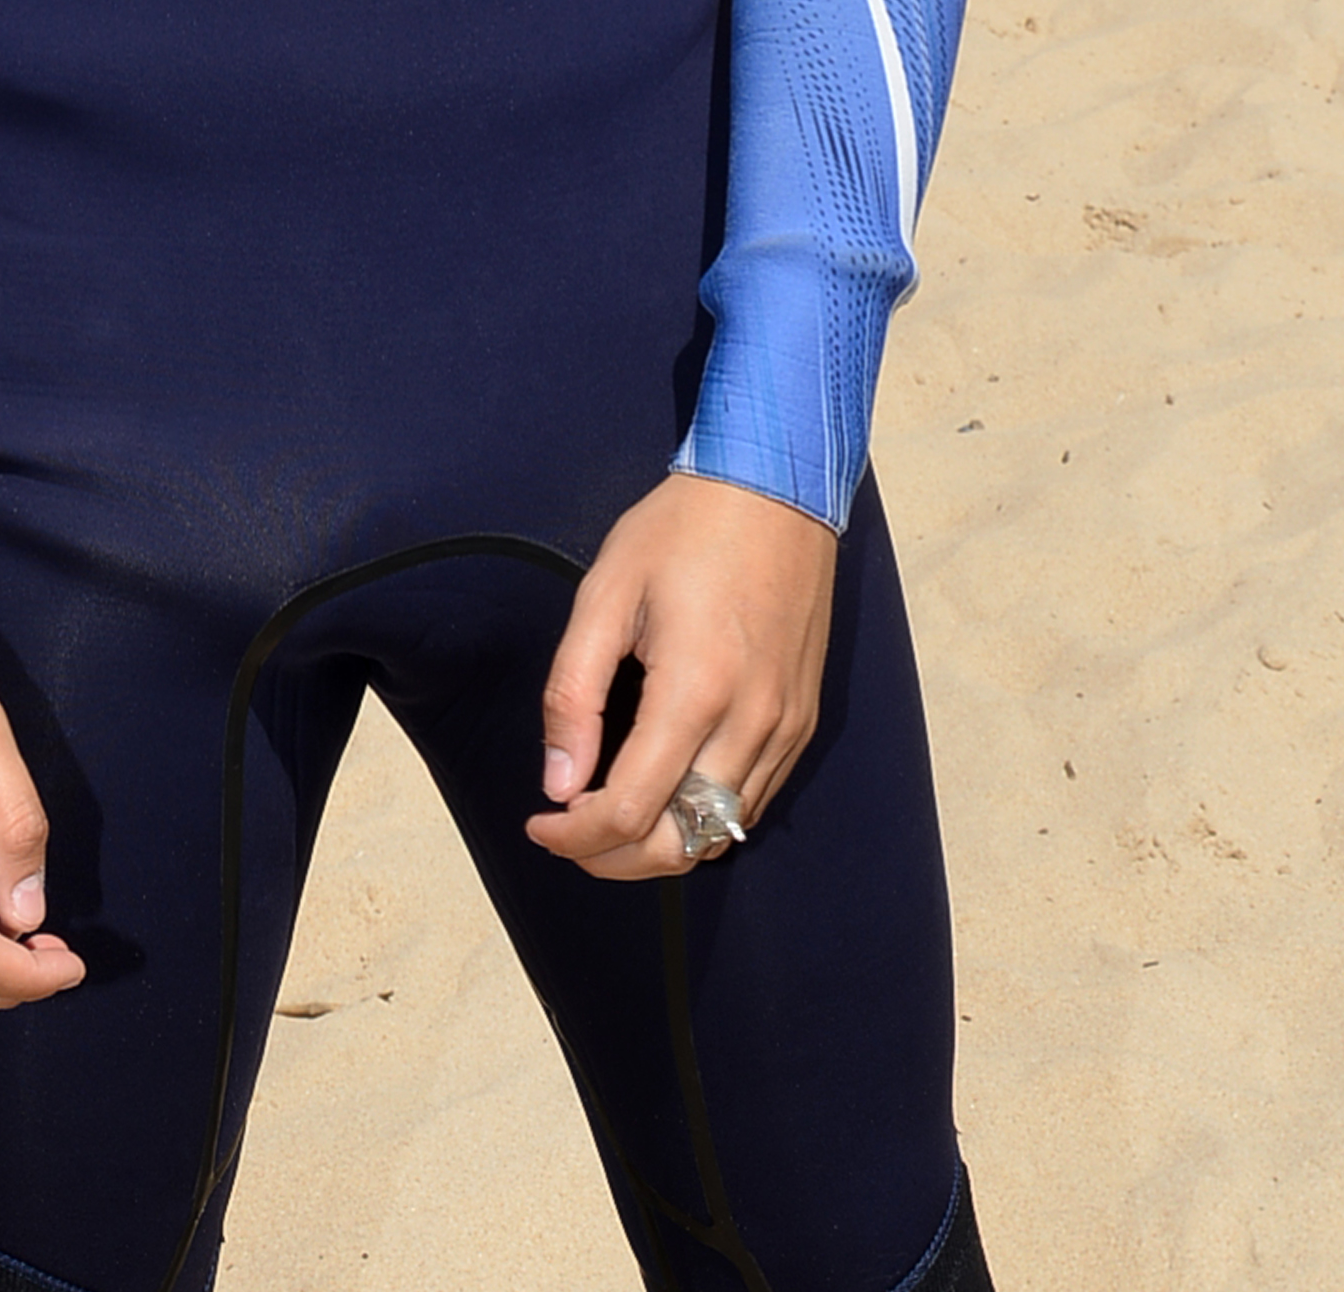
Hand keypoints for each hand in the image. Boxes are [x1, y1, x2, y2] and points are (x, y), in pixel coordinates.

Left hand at [526, 471, 835, 880]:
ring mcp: (787, 725)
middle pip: (681, 844)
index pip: (632, 811)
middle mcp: (752, 721)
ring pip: (722, 833)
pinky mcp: (804, 718)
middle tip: (568, 835)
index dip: (575, 837)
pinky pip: (754, 801)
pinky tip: (666, 789)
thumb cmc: (682, 530)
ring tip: (608, 817)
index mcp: (697, 690)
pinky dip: (705, 817)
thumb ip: (573, 694)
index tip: (540, 824)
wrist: (775, 485)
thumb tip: (559, 782)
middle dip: (614, 859)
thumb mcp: (606, 594)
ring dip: (660, 844)